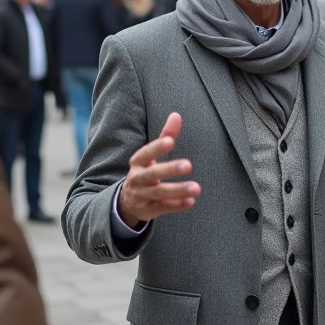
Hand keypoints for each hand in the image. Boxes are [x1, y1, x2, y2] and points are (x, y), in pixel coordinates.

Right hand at [117, 113, 200, 228]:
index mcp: (138, 162)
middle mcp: (138, 178)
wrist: (127, 201)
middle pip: (153, 174)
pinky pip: (163, 207)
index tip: (171, 141)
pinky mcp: (149, 210)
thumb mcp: (151, 155)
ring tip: (196, 188)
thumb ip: (165, 135)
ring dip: (178, 190)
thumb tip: (176, 115)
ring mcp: (142, 195)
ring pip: (159, 193)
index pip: (146, 153)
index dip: (157, 147)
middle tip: (189, 165)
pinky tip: (191, 201)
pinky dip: (177, 205)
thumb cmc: (145, 172)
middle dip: (170, 169)